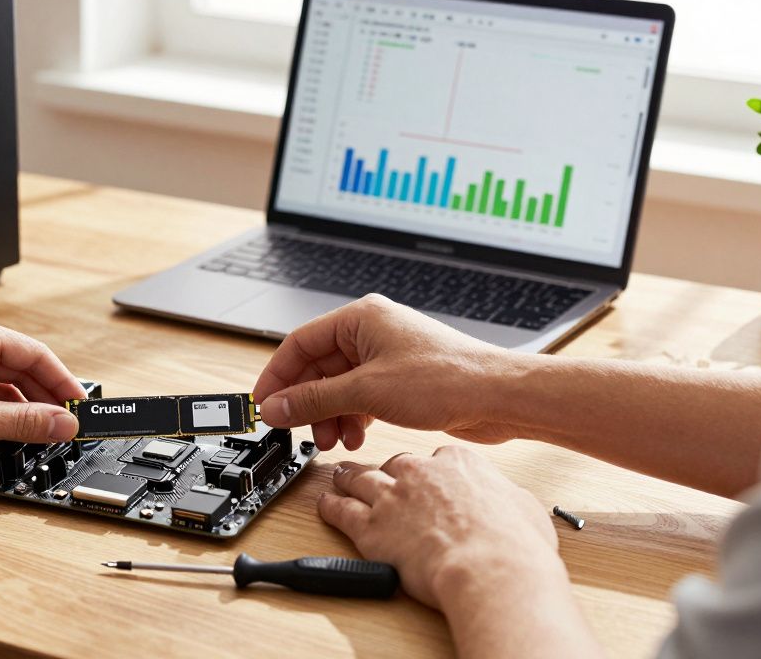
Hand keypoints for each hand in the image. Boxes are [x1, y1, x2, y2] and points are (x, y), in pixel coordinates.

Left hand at [0, 311, 84, 461]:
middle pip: (21, 365)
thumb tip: (60, 424)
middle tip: (66, 422)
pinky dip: (0, 406)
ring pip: (3, 377)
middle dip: (44, 395)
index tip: (79, 406)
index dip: (62, 383)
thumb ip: (24, 422)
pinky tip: (13, 426)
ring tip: (43, 429)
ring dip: (23, 403)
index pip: (36, 354)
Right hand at [253, 294, 521, 450]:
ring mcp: (386, 357)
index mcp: (360, 319)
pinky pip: (360, 397)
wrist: (497, 397)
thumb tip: (276, 406)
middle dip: (306, 402)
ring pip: (339, 386)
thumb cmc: (446, 379)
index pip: (299, 343)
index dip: (277, 375)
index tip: (263, 404)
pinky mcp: (400, 380)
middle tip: (296, 429)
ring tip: (332, 440)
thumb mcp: (367, 392)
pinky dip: (352, 417)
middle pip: (317, 368)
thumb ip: (314, 400)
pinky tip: (355, 436)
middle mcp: (371, 333)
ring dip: (330, 414)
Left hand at [319, 446, 561, 608]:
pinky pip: (342, 511)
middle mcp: (420, 473)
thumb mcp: (523, 507)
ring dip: (348, 478)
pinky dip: (331, 506)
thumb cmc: (513, 544)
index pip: (436, 458)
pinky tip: (325, 505)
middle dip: (386, 471)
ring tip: (339, 477)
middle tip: (380, 476)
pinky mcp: (372, 527)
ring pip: (360, 480)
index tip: (428, 478)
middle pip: (394, 465)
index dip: (430, 471)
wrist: (490, 567)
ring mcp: (392, 498)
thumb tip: (508, 502)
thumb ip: (505, 497)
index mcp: (457, 463)